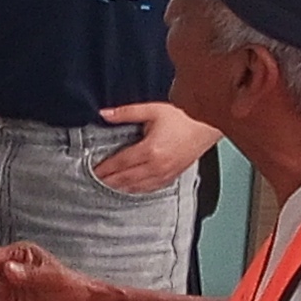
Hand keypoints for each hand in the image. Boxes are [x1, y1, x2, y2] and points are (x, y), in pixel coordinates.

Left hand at [90, 101, 212, 196]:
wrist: (208, 125)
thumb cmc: (184, 117)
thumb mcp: (153, 110)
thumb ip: (126, 112)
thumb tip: (104, 113)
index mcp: (150, 150)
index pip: (120, 163)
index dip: (104, 168)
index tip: (91, 170)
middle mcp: (157, 166)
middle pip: (125, 178)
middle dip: (108, 181)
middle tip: (92, 183)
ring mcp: (165, 173)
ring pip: (137, 187)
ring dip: (120, 188)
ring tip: (105, 188)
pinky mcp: (172, 176)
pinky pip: (150, 188)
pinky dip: (136, 190)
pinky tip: (129, 189)